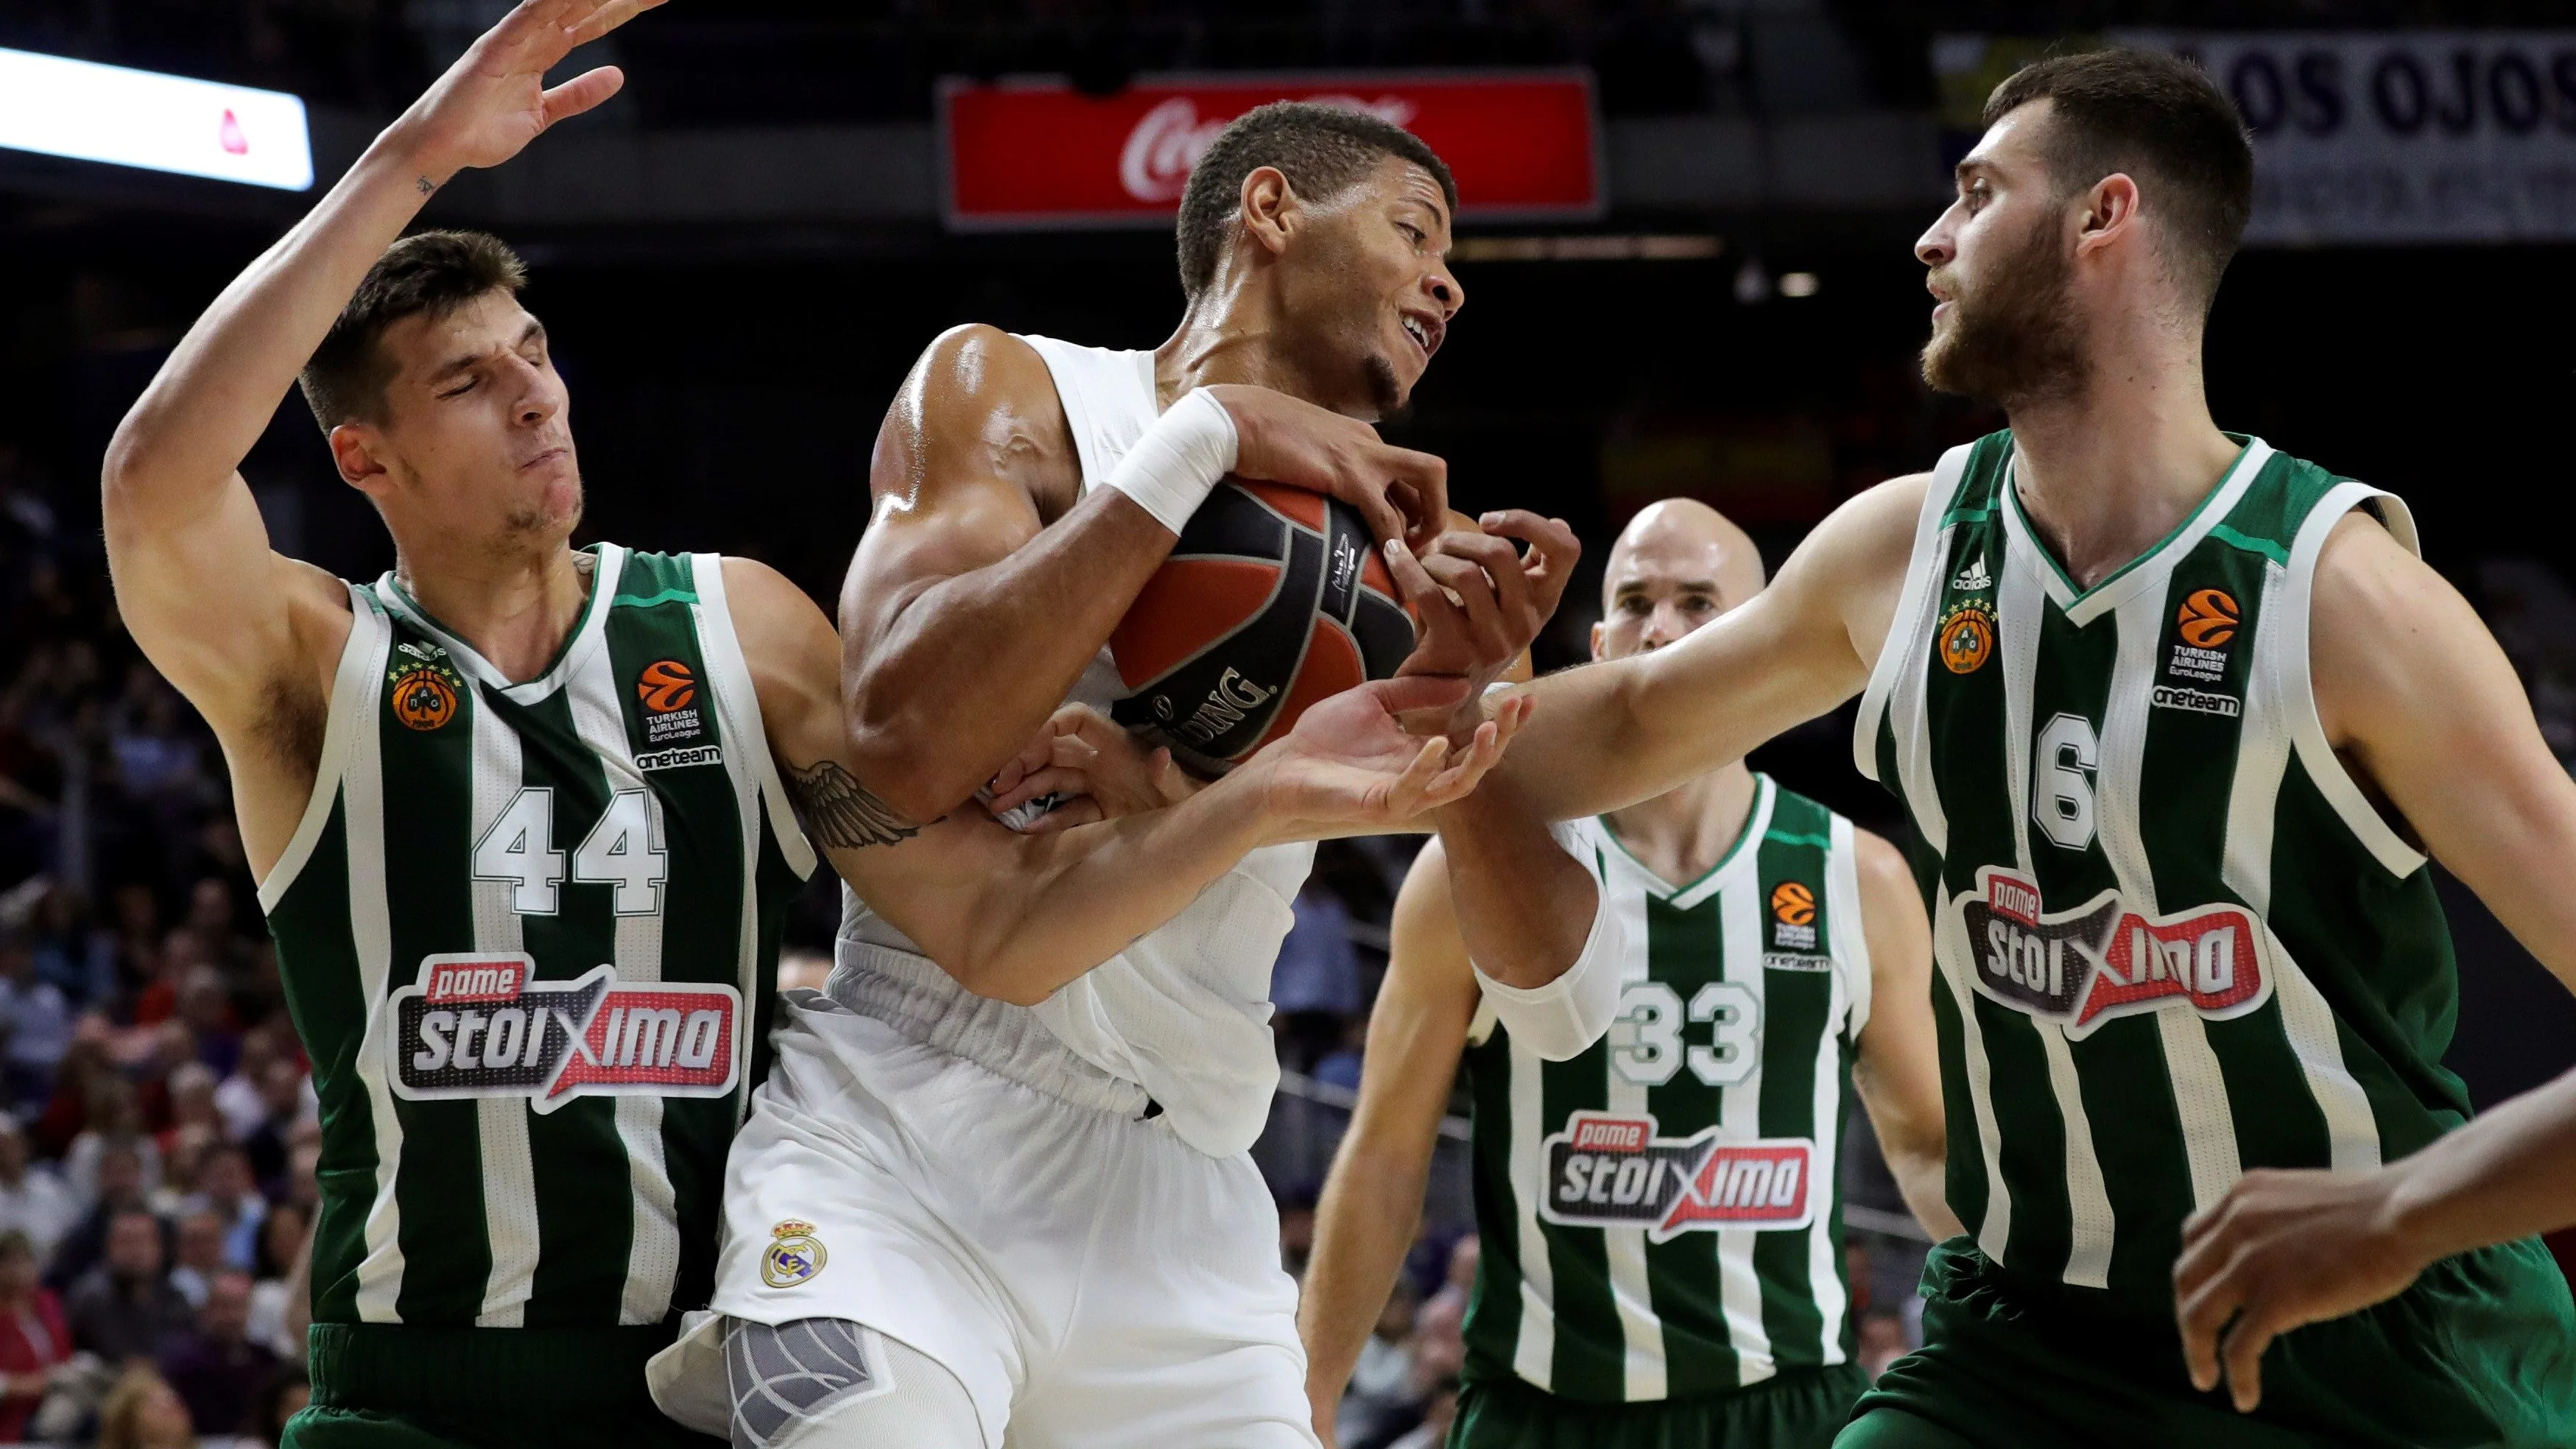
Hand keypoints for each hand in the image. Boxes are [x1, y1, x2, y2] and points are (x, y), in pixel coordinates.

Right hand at [387, 0, 664, 181]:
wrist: (443, 146)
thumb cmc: (484, 129)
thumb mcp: (545, 113)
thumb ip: (578, 94)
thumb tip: (616, 77)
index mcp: (541, 52)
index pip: (589, 23)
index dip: (621, 8)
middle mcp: (528, 39)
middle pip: (580, 9)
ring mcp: (511, 41)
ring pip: (557, 7)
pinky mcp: (493, 50)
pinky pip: (525, 22)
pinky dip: (546, 5)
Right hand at [984, 705, 1196, 832]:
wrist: (1209, 830)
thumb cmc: (1194, 803)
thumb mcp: (1183, 793)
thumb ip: (1169, 776)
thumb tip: (1159, 756)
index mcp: (1116, 746)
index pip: (1073, 720)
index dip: (1045, 726)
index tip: (1022, 748)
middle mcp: (1102, 761)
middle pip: (1052, 751)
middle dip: (1022, 762)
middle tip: (996, 784)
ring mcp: (1099, 785)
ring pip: (1052, 781)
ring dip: (1025, 790)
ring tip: (997, 805)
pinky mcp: (1100, 811)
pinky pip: (1066, 812)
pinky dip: (1046, 820)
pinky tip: (1025, 829)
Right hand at [1201, 384, 1448, 550]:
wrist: (1233, 420)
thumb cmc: (1254, 435)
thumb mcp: (1299, 449)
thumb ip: (1318, 468)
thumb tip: (1312, 491)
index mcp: (1361, 438)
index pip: (1405, 471)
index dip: (1413, 506)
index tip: (1402, 536)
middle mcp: (1372, 443)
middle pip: (1431, 473)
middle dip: (1435, 512)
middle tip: (1416, 548)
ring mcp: (1364, 456)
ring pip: (1429, 484)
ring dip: (1427, 527)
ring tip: (1408, 560)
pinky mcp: (1349, 476)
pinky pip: (1388, 516)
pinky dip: (1394, 545)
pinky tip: (1388, 565)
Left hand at [1239, 675, 1530, 832]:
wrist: (1284, 764)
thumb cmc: (1325, 736)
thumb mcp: (1376, 699)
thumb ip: (1416, 692)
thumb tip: (1462, 684)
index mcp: (1424, 753)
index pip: (1475, 741)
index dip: (1504, 723)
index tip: (1525, 696)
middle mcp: (1422, 778)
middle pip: (1478, 764)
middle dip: (1503, 737)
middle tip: (1517, 706)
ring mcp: (1404, 795)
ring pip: (1457, 785)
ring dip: (1478, 758)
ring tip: (1491, 727)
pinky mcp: (1381, 805)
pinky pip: (1413, 790)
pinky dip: (1427, 766)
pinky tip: (1437, 741)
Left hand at [1384, 511, 1581, 731]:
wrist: (1445, 700)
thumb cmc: (1473, 635)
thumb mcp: (1507, 602)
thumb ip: (1528, 565)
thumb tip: (1559, 521)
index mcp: (1543, 604)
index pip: (1564, 550)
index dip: (1530, 522)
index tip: (1490, 520)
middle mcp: (1525, 623)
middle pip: (1501, 553)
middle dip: (1463, 539)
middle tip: (1444, 545)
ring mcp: (1493, 640)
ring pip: (1465, 573)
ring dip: (1437, 558)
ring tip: (1425, 562)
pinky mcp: (1457, 651)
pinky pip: (1430, 593)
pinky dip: (1407, 567)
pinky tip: (1395, 556)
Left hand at [2174, 1164, 2434, 1412]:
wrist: (2399, 1214)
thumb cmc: (2370, 1208)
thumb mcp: (2297, 1198)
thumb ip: (2271, 1222)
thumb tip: (2270, 1254)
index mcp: (2240, 1198)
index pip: (2193, 1238)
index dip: (2193, 1274)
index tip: (2203, 1296)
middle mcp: (2233, 1227)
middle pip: (2186, 1280)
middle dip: (2187, 1316)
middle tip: (2198, 1344)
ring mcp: (2250, 1264)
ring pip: (2198, 1316)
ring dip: (2197, 1352)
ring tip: (2206, 1379)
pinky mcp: (2276, 1299)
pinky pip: (2240, 1347)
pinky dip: (2237, 1376)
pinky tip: (2245, 1396)